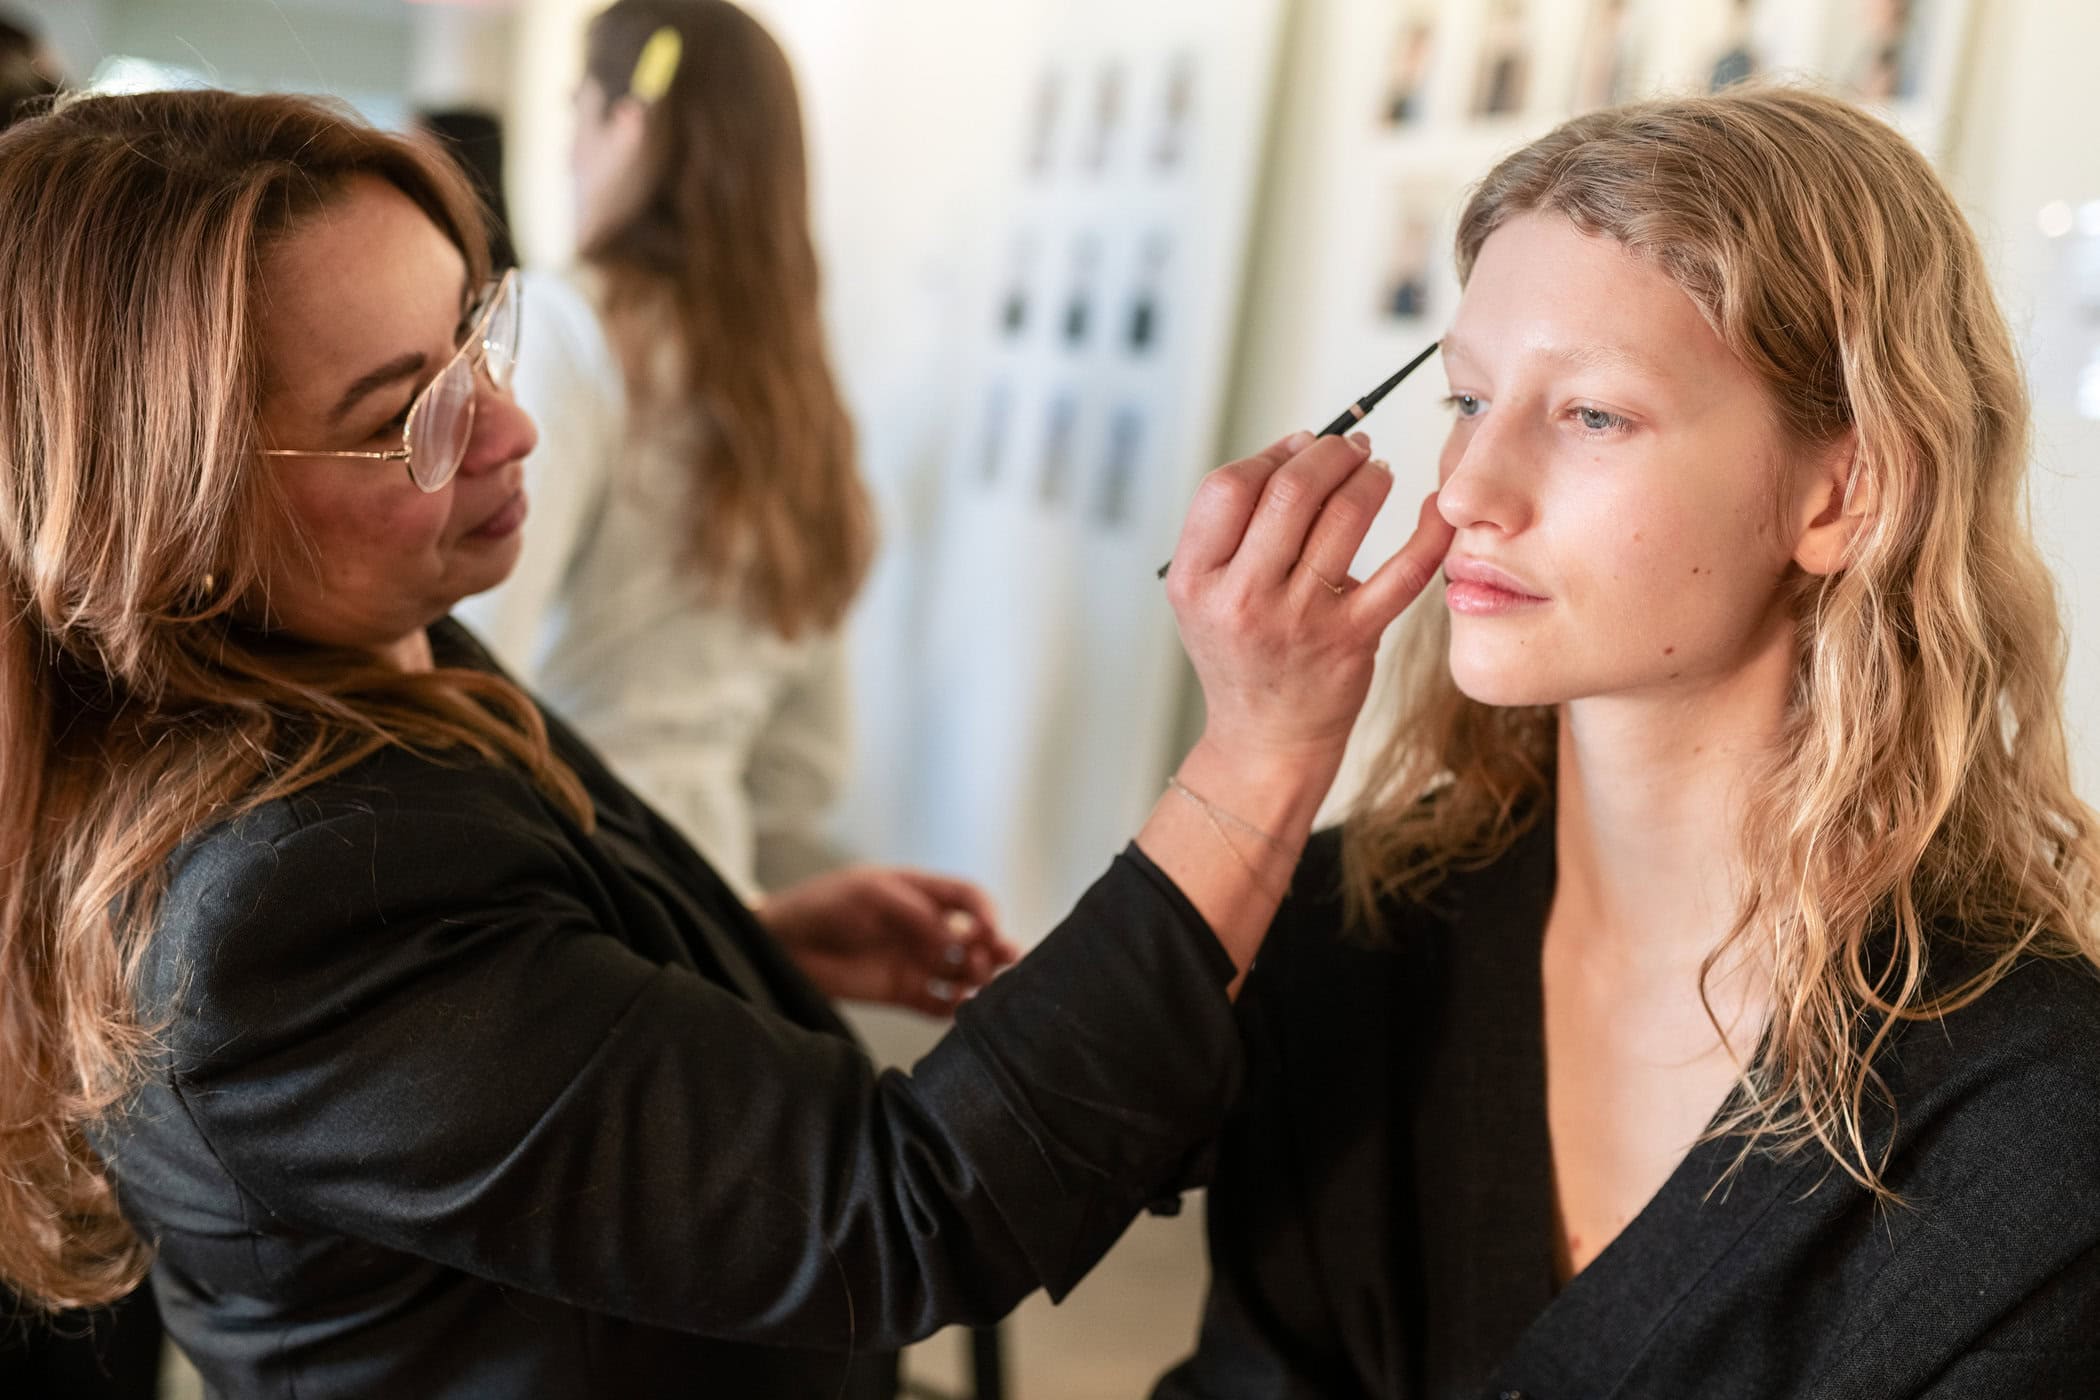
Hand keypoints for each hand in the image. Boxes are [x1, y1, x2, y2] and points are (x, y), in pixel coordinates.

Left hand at [756, 867, 1018, 1016]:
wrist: (781, 945)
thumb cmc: (820, 905)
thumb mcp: (866, 894)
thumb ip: (913, 912)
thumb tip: (956, 939)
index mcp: (921, 893)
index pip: (969, 898)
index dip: (987, 912)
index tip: (992, 930)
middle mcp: (926, 928)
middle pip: (977, 938)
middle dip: (995, 947)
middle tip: (1003, 961)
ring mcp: (916, 961)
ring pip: (964, 972)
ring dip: (981, 978)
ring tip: (981, 984)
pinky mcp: (903, 993)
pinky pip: (940, 1004)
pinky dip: (957, 1009)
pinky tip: (963, 1010)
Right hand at [1164, 429, 1454, 783]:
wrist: (1266, 740)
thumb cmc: (1242, 658)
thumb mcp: (1205, 596)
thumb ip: (1230, 530)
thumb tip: (1296, 450)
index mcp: (1197, 580)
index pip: (1228, 487)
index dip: (1271, 453)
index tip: (1301, 446)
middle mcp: (1243, 599)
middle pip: (1289, 491)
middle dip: (1329, 453)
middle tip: (1349, 448)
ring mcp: (1299, 620)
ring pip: (1344, 515)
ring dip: (1369, 476)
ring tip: (1375, 471)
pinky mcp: (1352, 639)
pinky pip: (1404, 570)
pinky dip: (1428, 530)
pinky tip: (1436, 507)